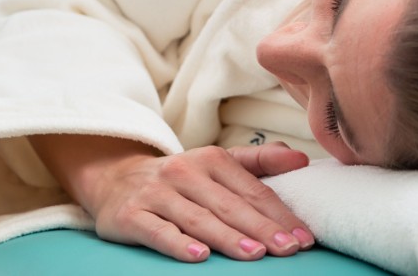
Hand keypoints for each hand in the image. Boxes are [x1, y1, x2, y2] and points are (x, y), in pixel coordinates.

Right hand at [35, 135, 314, 262]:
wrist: (113, 177)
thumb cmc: (179, 178)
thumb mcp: (216, 163)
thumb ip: (258, 162)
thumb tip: (300, 160)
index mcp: (210, 159)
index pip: (252, 190)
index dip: (280, 214)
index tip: (304, 238)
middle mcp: (184, 171)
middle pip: (229, 205)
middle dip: (261, 228)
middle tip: (289, 248)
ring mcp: (156, 193)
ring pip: (198, 218)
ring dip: (227, 237)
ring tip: (255, 253)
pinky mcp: (131, 215)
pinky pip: (158, 231)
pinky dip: (178, 244)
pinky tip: (199, 257)